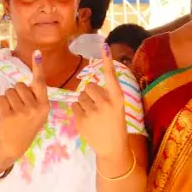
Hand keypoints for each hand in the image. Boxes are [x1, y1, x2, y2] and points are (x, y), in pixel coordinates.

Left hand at [0, 50, 50, 159]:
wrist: (14, 146)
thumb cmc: (26, 126)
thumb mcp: (38, 114)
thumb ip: (35, 98)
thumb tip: (26, 82)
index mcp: (44, 105)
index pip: (40, 82)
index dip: (38, 67)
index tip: (37, 53)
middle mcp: (35, 107)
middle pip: (20, 85)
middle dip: (16, 93)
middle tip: (18, 107)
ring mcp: (21, 112)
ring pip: (9, 91)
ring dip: (8, 99)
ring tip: (12, 112)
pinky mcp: (8, 115)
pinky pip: (1, 98)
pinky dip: (0, 104)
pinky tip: (5, 115)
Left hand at [72, 43, 128, 158]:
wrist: (112, 146)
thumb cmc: (115, 124)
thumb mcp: (117, 107)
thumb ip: (106, 95)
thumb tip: (89, 85)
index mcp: (118, 98)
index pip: (111, 75)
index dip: (107, 60)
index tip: (104, 45)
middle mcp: (106, 103)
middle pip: (89, 86)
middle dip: (90, 94)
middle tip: (97, 107)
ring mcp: (93, 112)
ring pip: (80, 96)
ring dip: (83, 103)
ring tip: (93, 115)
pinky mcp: (82, 120)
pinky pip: (74, 106)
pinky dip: (78, 111)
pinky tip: (87, 120)